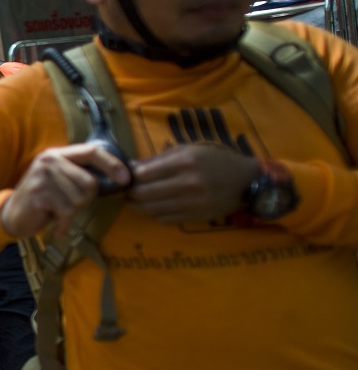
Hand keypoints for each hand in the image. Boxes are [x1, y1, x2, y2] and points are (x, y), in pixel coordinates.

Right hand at [0, 143, 130, 237]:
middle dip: (85, 199)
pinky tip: (54, 222)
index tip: (126, 178)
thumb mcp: (62, 182)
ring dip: (72, 212)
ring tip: (57, 211)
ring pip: (79, 199)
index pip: (91, 151)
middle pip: (89, 182)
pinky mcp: (38, 194)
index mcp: (58, 154)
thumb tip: (119, 179)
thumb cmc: (44, 200)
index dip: (112, 164)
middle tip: (69, 205)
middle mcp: (49, 160)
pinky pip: (67, 211)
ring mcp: (42, 176)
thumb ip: (83, 176)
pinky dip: (63, 222)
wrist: (12, 214)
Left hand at [128, 144, 259, 222]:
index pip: (143, 173)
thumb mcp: (188, 150)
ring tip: (134, 201)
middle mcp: (188, 183)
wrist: (246, 181)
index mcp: (185, 162)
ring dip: (138, 206)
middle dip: (129, 194)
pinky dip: (154, 214)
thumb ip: (159, 159)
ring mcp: (192, 202)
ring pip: (152, 209)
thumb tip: (130, 166)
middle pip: (143, 194)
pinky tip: (154, 207)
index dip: (129, 177)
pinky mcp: (196, 216)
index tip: (124, 177)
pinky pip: (165, 218)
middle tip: (125, 192)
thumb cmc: (214, 161)